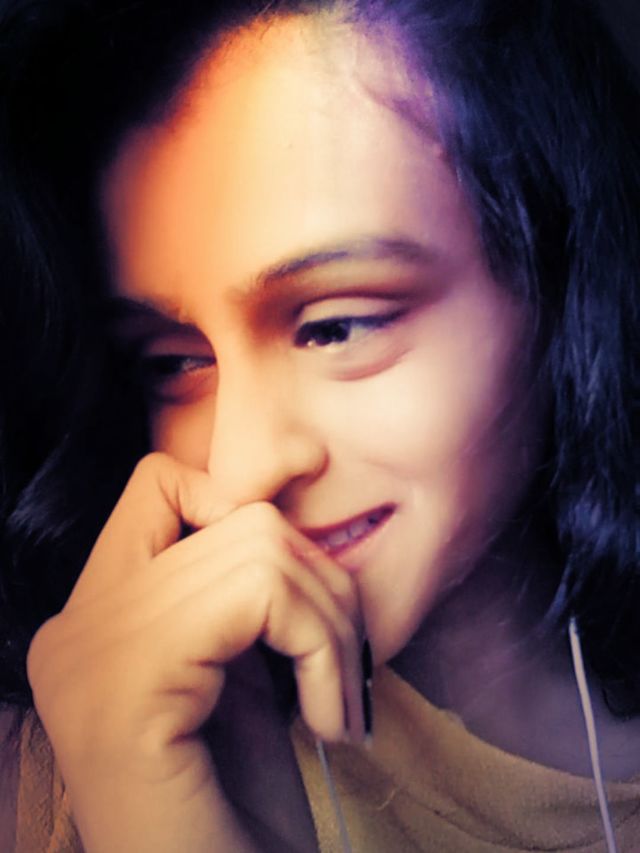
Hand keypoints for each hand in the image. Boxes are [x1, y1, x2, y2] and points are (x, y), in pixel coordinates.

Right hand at [27, 452, 364, 851]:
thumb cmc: (238, 808)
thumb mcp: (238, 676)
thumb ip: (243, 591)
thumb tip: (295, 485)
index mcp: (91, 622)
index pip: (159, 485)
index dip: (239, 493)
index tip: (305, 542)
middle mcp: (75, 628)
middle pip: (236, 518)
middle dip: (323, 586)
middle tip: (347, 669)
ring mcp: (90, 651)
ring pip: (260, 549)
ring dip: (333, 629)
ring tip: (340, 703)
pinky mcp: (128, 681)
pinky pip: (261, 594)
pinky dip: (323, 651)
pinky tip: (330, 724)